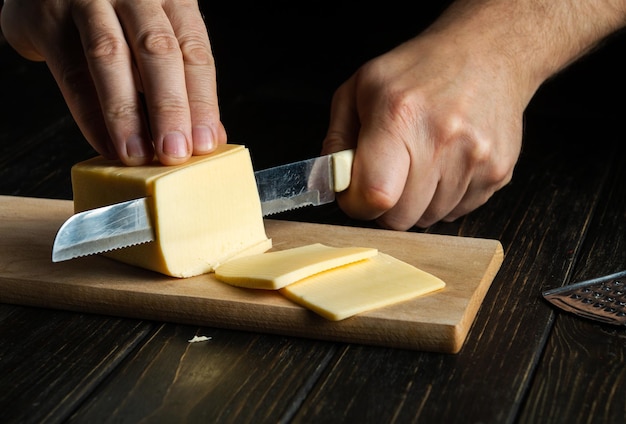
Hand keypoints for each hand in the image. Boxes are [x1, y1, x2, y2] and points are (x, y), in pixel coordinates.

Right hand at [1, 0, 225, 164]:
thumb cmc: (118, 20)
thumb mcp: (158, 36)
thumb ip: (182, 79)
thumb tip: (209, 137)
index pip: (194, 50)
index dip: (202, 100)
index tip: (205, 143)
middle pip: (157, 51)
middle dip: (169, 108)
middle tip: (175, 153)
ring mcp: (90, 0)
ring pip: (111, 57)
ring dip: (127, 114)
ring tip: (138, 155)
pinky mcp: (50, 19)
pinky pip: (72, 72)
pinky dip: (90, 115)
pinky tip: (106, 144)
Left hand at [322, 31, 528, 229]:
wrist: (487, 52)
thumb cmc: (419, 70)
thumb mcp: (360, 87)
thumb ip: (338, 139)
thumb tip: (331, 182)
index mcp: (399, 117)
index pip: (374, 196)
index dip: (357, 204)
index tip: (356, 192)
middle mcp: (441, 140)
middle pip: (400, 218)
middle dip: (386, 205)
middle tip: (389, 174)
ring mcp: (475, 159)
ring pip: (428, 219)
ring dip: (417, 201)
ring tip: (422, 160)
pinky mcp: (498, 172)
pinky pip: (457, 212)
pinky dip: (444, 197)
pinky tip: (446, 163)